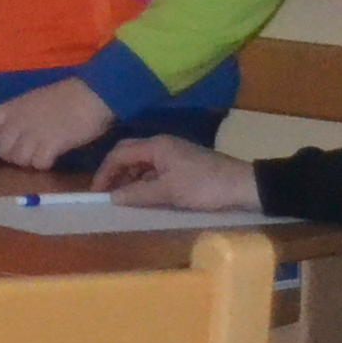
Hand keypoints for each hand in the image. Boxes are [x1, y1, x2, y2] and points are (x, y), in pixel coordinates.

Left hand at [0, 76, 116, 171]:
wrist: (93, 95)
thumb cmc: (68, 96)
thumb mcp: (35, 100)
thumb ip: (21, 114)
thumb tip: (14, 130)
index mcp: (12, 107)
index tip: (9, 137)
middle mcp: (17, 121)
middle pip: (0, 149)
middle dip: (12, 155)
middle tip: (29, 152)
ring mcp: (32, 134)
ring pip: (18, 160)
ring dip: (29, 162)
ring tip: (42, 155)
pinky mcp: (51, 145)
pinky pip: (38, 164)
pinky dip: (45, 164)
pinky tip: (54, 157)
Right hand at [96, 136, 263, 213]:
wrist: (245, 186)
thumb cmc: (204, 186)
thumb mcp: (168, 192)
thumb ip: (138, 194)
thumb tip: (112, 198)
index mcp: (156, 146)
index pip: (118, 154)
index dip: (104, 173)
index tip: (97, 193)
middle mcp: (162, 145)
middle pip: (128, 154)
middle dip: (114, 173)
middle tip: (107, 193)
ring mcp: (174, 153)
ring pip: (142, 163)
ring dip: (130, 178)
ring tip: (125, 197)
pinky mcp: (183, 164)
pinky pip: (155, 169)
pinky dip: (145, 181)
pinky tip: (146, 195)